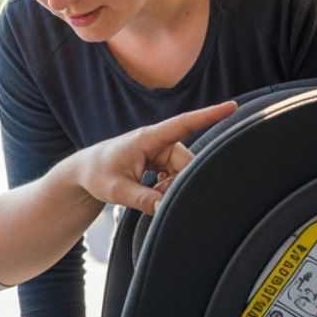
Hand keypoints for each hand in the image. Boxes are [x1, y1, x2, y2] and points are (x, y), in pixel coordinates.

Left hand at [69, 101, 235, 214]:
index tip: (231, 106)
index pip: (184, 124)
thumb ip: (142, 200)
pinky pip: (176, 176)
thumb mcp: (117, 190)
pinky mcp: (160, 162)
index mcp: (148, 138)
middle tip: (153, 198)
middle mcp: (158, 142)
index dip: (209, 116)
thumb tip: (166, 209)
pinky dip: (167, 188)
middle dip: (176, 184)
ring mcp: (160, 151)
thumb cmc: (98, 174)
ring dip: (170, 188)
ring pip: (182, 172)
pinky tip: (151, 192)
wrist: (85, 172)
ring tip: (146, 193)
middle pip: (186, 163)